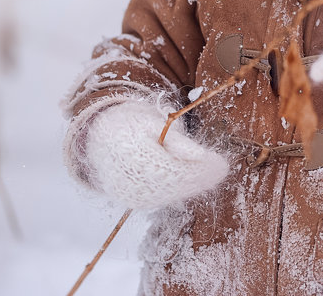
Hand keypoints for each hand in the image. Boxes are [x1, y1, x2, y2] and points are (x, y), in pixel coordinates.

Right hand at [84, 100, 228, 209]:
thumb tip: (201, 156)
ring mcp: (130, 195)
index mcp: (134, 157)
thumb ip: (177, 141)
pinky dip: (180, 189)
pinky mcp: (133, 201)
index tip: (221, 164)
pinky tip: (195, 180)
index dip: (201, 169)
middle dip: (202, 178)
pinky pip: (162, 197)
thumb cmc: (131, 124)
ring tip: (213, 173)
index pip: (175, 170)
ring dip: (194, 185)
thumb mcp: (155, 122)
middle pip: (175, 186)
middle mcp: (130, 182)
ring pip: (170, 194)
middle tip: (222, 170)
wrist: (100, 138)